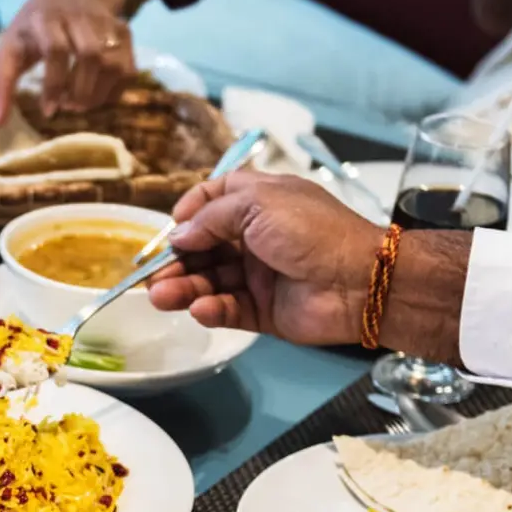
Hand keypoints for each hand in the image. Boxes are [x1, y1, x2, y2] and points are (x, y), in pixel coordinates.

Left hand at [0, 0, 134, 117]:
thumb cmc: (37, 25)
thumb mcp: (12, 44)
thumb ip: (1, 82)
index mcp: (46, 18)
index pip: (55, 49)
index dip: (54, 84)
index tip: (48, 110)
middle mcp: (80, 17)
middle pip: (90, 55)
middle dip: (79, 91)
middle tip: (66, 107)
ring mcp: (106, 24)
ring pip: (112, 64)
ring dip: (97, 94)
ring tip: (80, 104)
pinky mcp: (125, 33)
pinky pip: (127, 69)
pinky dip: (114, 92)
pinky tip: (97, 97)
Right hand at [145, 171, 378, 343]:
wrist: (360, 280)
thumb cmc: (311, 232)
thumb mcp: (258, 205)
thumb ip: (212, 218)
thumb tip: (178, 235)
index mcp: (260, 202)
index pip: (214, 201)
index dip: (189, 213)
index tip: (170, 229)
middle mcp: (257, 237)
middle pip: (204, 247)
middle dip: (176, 260)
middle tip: (151, 276)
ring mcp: (259, 275)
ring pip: (210, 281)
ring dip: (184, 288)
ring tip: (161, 298)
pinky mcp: (263, 310)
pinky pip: (228, 309)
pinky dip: (211, 310)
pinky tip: (199, 310)